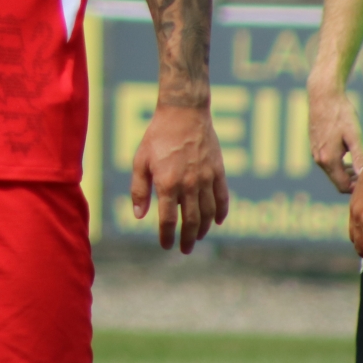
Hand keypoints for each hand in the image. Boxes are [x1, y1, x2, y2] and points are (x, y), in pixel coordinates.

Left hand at [130, 103, 228, 251]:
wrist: (183, 112)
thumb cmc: (157, 136)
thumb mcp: (140, 161)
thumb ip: (139, 190)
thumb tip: (139, 217)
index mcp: (167, 183)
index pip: (167, 220)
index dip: (166, 236)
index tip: (166, 246)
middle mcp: (188, 185)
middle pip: (190, 221)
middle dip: (187, 239)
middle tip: (184, 250)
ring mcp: (206, 179)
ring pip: (208, 213)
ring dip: (203, 229)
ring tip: (197, 237)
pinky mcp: (218, 171)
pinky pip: (223, 198)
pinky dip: (221, 213)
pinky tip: (217, 221)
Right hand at [308, 81, 361, 191]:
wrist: (323, 95)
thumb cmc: (340, 113)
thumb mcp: (354, 136)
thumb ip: (359, 158)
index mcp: (328, 159)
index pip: (342, 186)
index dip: (357, 189)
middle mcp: (319, 158)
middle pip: (337, 180)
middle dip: (353, 182)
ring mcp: (315, 151)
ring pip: (332, 171)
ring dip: (347, 172)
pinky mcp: (315, 144)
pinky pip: (328, 162)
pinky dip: (340, 163)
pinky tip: (351, 153)